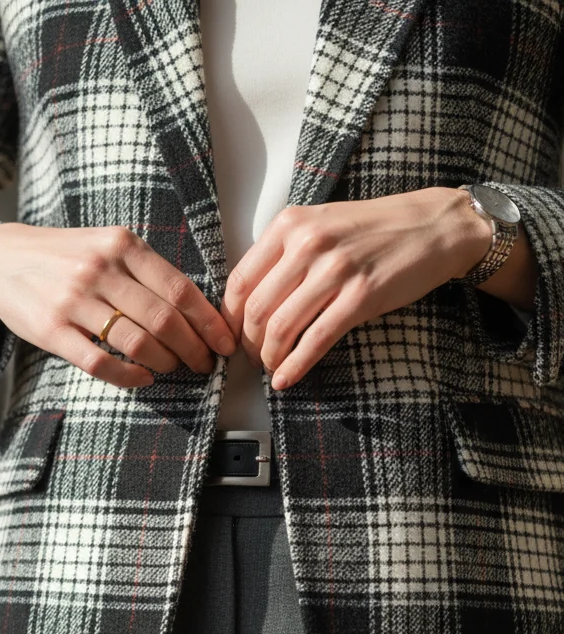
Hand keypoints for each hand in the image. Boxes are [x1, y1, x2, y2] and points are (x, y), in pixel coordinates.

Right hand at [0, 222, 235, 387]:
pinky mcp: (52, 330)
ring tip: (175, 369)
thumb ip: (146, 271)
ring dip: (166, 363)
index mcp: (121, 244)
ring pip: (137, 342)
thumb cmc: (67, 258)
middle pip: (164, 320)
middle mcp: (99, 268)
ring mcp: (73, 300)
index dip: (209, 323)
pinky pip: (101, 362)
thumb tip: (199, 311)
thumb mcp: (107, 246)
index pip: (180, 289)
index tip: (225, 344)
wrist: (0, 260)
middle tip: (204, 364)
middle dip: (193, 349)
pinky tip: (143, 378)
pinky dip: (130, 376)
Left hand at [220, 187, 537, 390]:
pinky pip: (316, 339)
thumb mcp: (321, 226)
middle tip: (253, 358)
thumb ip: (285, 255)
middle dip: (249, 344)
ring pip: (281, 327)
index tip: (232, 337)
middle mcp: (308, 243)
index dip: (230, 319)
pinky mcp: (361, 296)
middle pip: (256, 309)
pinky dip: (296, 365)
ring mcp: (335, 270)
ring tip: (272, 368)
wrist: (433, 226)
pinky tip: (287, 379)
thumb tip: (251, 301)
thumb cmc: (376, 230)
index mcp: (290, 225)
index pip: (240, 281)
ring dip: (270, 357)